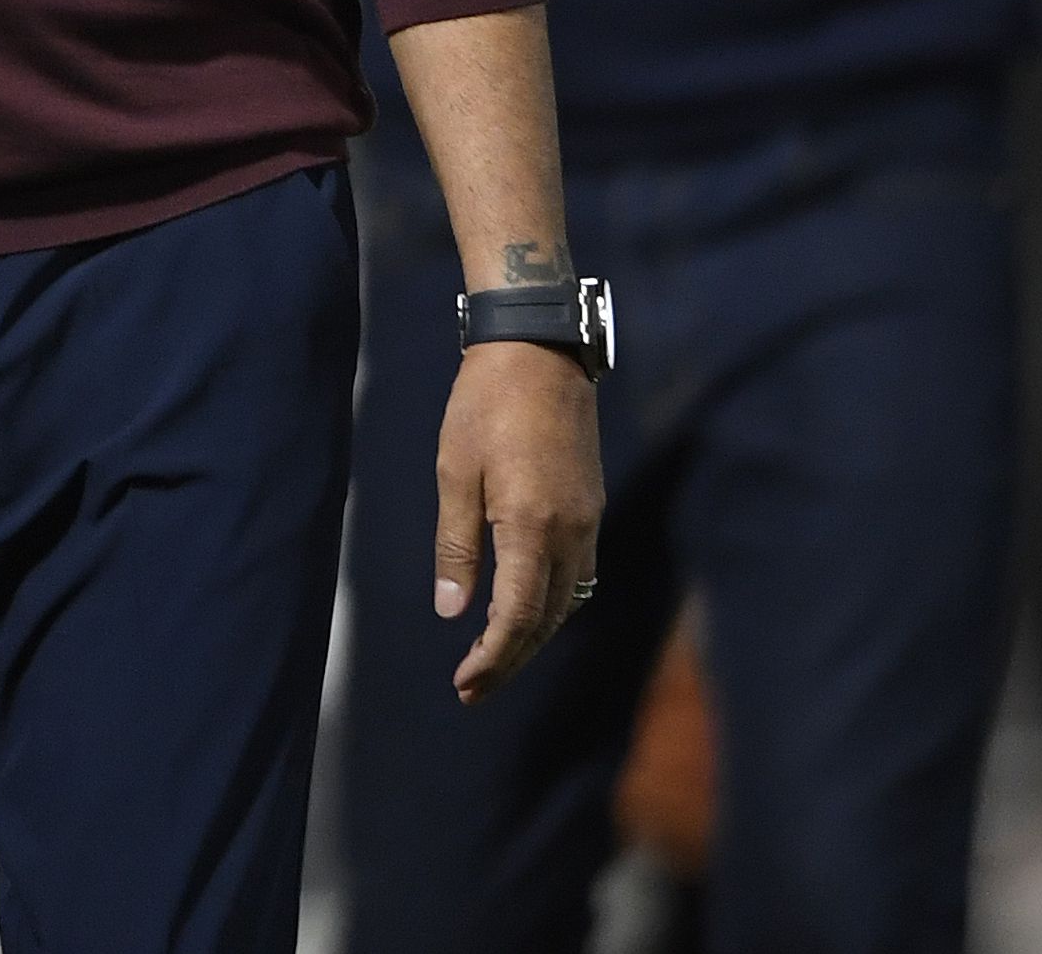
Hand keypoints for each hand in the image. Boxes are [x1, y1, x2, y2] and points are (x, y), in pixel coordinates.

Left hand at [436, 342, 604, 701]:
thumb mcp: (454, 472)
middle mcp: (569, 532)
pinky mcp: (590, 508)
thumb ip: (456, 546)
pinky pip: (577, 574)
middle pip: (547, 620)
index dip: (494, 657)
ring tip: (493, 658)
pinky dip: (551, 603)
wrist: (537, 353)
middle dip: (511, 659)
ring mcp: (587, 521)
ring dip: (533, 635)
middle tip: (473, 688)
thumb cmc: (484, 405)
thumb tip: (451, 610)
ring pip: (567, 601)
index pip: (518, 615)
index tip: (466, 682)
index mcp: (531, 525)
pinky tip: (524, 609)